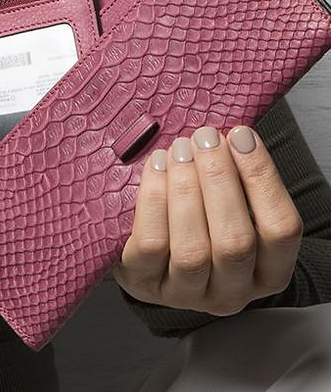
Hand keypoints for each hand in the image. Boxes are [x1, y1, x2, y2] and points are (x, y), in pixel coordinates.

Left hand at [112, 123, 303, 315]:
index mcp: (268, 272)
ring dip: (186, 190)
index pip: (282, 230)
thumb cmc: (198, 221)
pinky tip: (155, 167)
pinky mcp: (146, 285)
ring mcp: (188, 294)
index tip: (241, 134)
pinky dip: (154, 201)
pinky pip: (151, 246)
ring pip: (193, 249)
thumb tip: (233, 133)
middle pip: (235, 241)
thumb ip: (236, 180)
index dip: (262, 178)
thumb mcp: (228, 206)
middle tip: (204, 137)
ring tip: (179, 148)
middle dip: (220, 180)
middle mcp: (233, 292)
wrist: (148, 260)